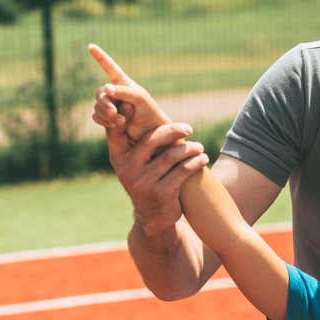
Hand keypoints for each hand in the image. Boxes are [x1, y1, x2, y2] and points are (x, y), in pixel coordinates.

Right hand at [86, 45, 207, 235]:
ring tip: (199, 147)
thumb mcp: (136, 162)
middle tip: (189, 128)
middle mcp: (126, 169)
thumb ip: (136, 139)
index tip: (134, 103)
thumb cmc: (148, 180)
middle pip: (151, 140)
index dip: (124, 115)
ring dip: (189, 149)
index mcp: (117, 157)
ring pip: (171, 156)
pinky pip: (182, 172)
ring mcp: (141, 183)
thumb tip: (134, 101)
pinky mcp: (160, 194)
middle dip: (173, 131)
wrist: (154, 218)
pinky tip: (202, 158)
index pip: (117, 131)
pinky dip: (196, 162)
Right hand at [89, 44, 163, 142]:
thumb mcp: (139, 98)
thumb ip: (123, 92)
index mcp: (123, 83)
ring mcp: (109, 105)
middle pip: (99, 94)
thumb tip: (106, 88)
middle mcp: (114, 92)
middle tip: (114, 113)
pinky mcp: (106, 118)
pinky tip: (114, 125)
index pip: (110, 67)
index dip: (100, 57)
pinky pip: (96, 117)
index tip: (91, 46)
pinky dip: (103, 122)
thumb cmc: (148, 111)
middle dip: (105, 104)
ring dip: (106, 115)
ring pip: (97, 107)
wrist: (149, 131)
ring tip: (121, 122)